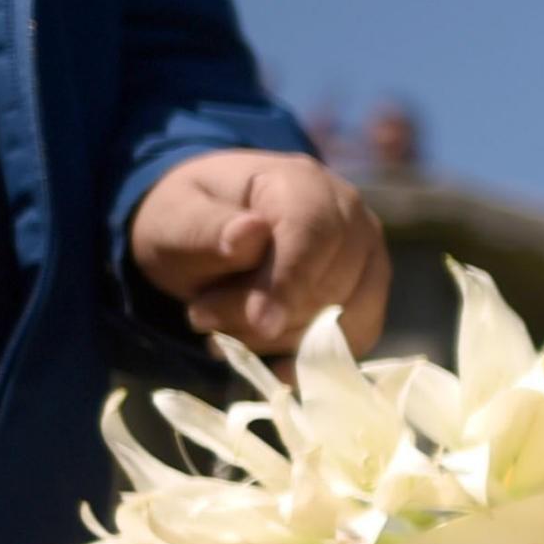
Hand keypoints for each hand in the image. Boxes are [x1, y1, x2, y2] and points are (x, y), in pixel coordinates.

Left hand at [127, 150, 390, 359]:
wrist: (210, 231)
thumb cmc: (190, 221)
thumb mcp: (174, 220)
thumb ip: (205, 229)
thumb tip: (250, 233)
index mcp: (300, 182)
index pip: (312, 232)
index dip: (289, 280)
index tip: (260, 321)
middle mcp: (349, 212)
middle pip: (329, 279)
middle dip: (265, 314)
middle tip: (201, 317)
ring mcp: (368, 251)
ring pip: (347, 314)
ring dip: (281, 337)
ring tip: (225, 328)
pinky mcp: (370, 289)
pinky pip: (358, 334)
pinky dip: (314, 356)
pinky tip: (272, 362)